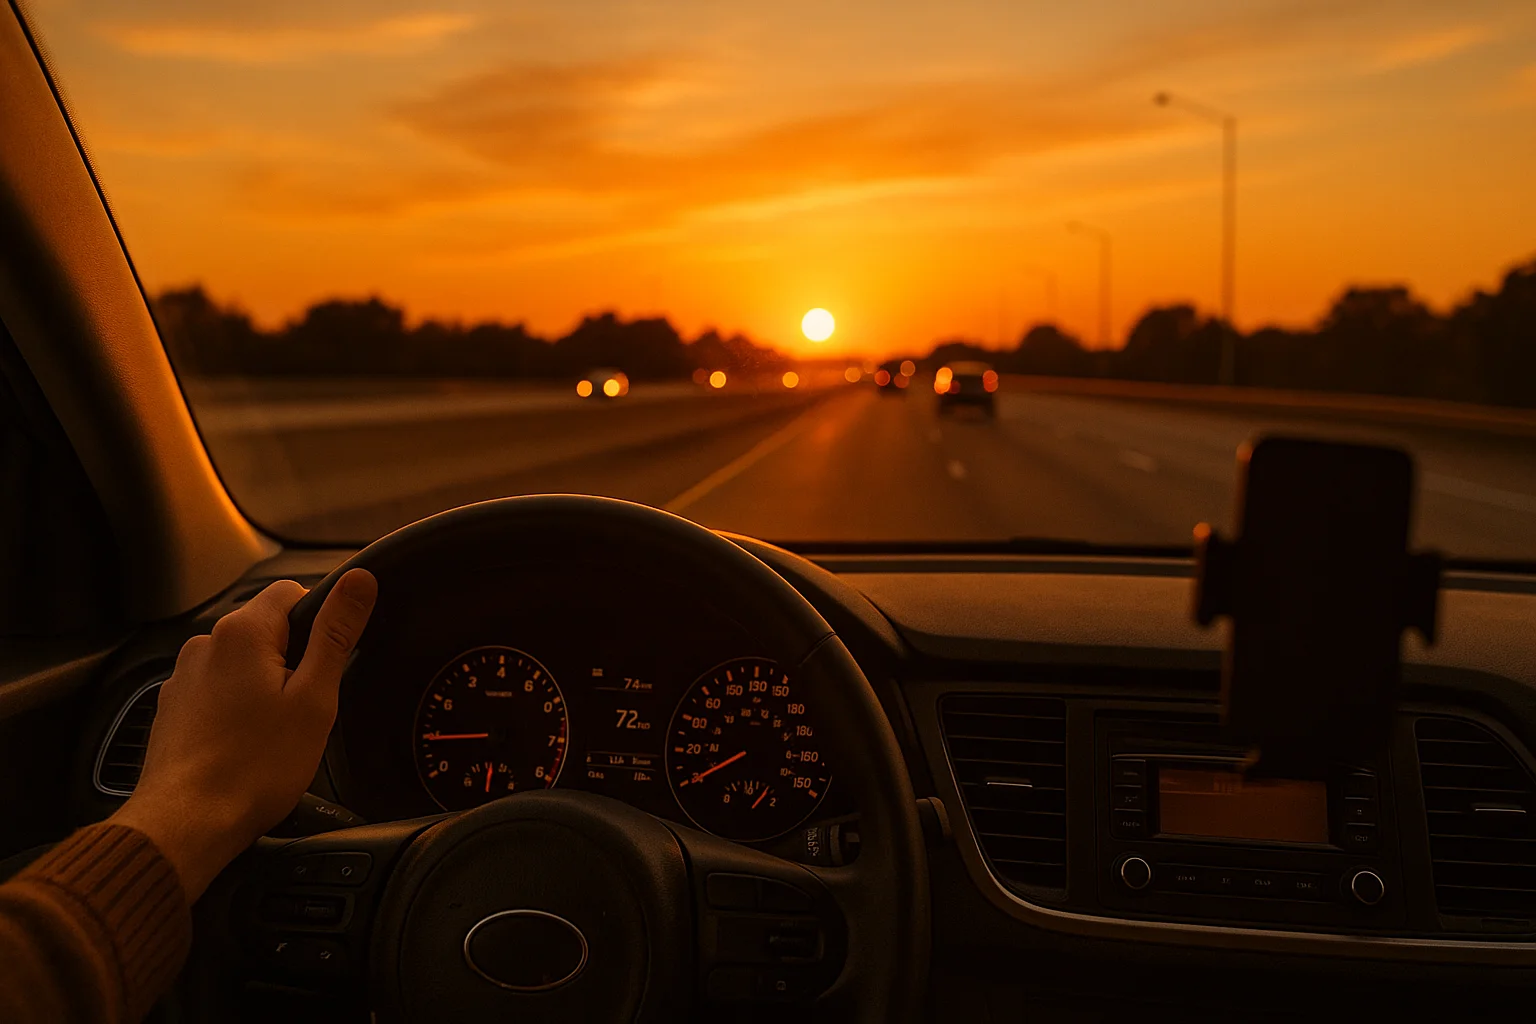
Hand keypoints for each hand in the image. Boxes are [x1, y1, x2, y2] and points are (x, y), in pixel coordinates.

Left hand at [114, 569, 377, 900]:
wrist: (187, 823)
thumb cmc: (257, 765)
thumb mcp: (314, 698)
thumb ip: (335, 633)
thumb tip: (359, 579)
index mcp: (242, 632)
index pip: (293, 591)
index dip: (320, 621)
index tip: (328, 664)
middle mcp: (206, 643)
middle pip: (266, 629)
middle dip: (292, 659)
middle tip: (307, 708)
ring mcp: (183, 676)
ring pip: (242, 663)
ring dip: (263, 684)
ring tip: (274, 733)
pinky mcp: (173, 707)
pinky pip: (217, 690)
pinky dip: (235, 707)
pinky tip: (244, 745)